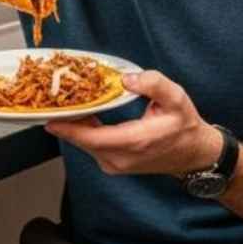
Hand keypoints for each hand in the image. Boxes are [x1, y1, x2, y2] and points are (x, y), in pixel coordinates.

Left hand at [46, 71, 224, 176]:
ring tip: (66, 103)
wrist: (193, 154)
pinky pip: (91, 147)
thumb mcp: (176, 98)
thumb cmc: (184, 126)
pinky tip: (82, 115)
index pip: (91, 138)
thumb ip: (153, 84)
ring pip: (85, 145)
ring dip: (74, 126)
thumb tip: (126, 79)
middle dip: (67, 120)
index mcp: (134, 142)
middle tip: (55, 99)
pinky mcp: (113, 164)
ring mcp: (115, 164)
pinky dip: (83, 132)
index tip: (49, 117)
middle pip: (82, 141)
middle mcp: (120, 159)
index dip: (67, 128)